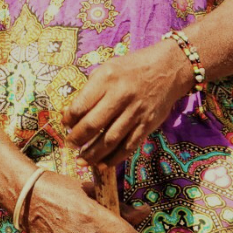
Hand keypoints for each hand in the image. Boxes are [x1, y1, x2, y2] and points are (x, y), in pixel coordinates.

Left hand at [65, 38, 191, 166]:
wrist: (167, 69)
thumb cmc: (131, 68)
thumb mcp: (106, 70)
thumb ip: (90, 91)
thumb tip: (70, 115)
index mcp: (106, 80)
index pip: (81, 105)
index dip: (69, 119)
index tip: (64, 125)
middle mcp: (121, 96)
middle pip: (94, 124)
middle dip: (78, 139)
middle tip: (69, 145)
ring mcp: (136, 112)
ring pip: (111, 139)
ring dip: (94, 154)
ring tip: (82, 161)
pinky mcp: (148, 124)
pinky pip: (129, 146)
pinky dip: (115, 158)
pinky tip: (103, 164)